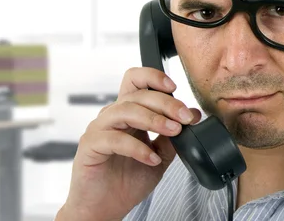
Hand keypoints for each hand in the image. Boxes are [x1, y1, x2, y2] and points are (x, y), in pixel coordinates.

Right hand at [57, 67, 201, 220]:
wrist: (106, 207)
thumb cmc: (128, 179)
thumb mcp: (160, 155)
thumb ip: (173, 135)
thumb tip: (193, 115)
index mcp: (128, 112)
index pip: (136, 80)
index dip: (153, 77)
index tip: (175, 88)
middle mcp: (112, 115)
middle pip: (137, 95)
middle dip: (166, 103)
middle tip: (185, 117)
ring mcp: (99, 128)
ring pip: (126, 111)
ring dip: (154, 119)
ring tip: (173, 132)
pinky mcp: (90, 145)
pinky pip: (115, 139)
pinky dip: (138, 148)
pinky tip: (152, 159)